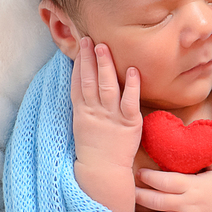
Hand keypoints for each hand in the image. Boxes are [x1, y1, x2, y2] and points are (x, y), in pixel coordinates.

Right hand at [71, 37, 140, 211]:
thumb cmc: (95, 149)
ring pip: (107, 86)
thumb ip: (85, 105)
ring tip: (104, 47)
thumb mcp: (83, 125)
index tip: (79, 46)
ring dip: (105, 66)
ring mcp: (111, 117)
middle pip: (89, 80)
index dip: (78, 63)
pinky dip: (132, 85)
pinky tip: (133, 70)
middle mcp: (95, 112)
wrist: (103, 171)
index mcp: (82, 112)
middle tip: (89, 39)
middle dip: (88, 59)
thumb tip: (85, 87)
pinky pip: (130, 101)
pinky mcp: (129, 123)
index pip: (78, 83)